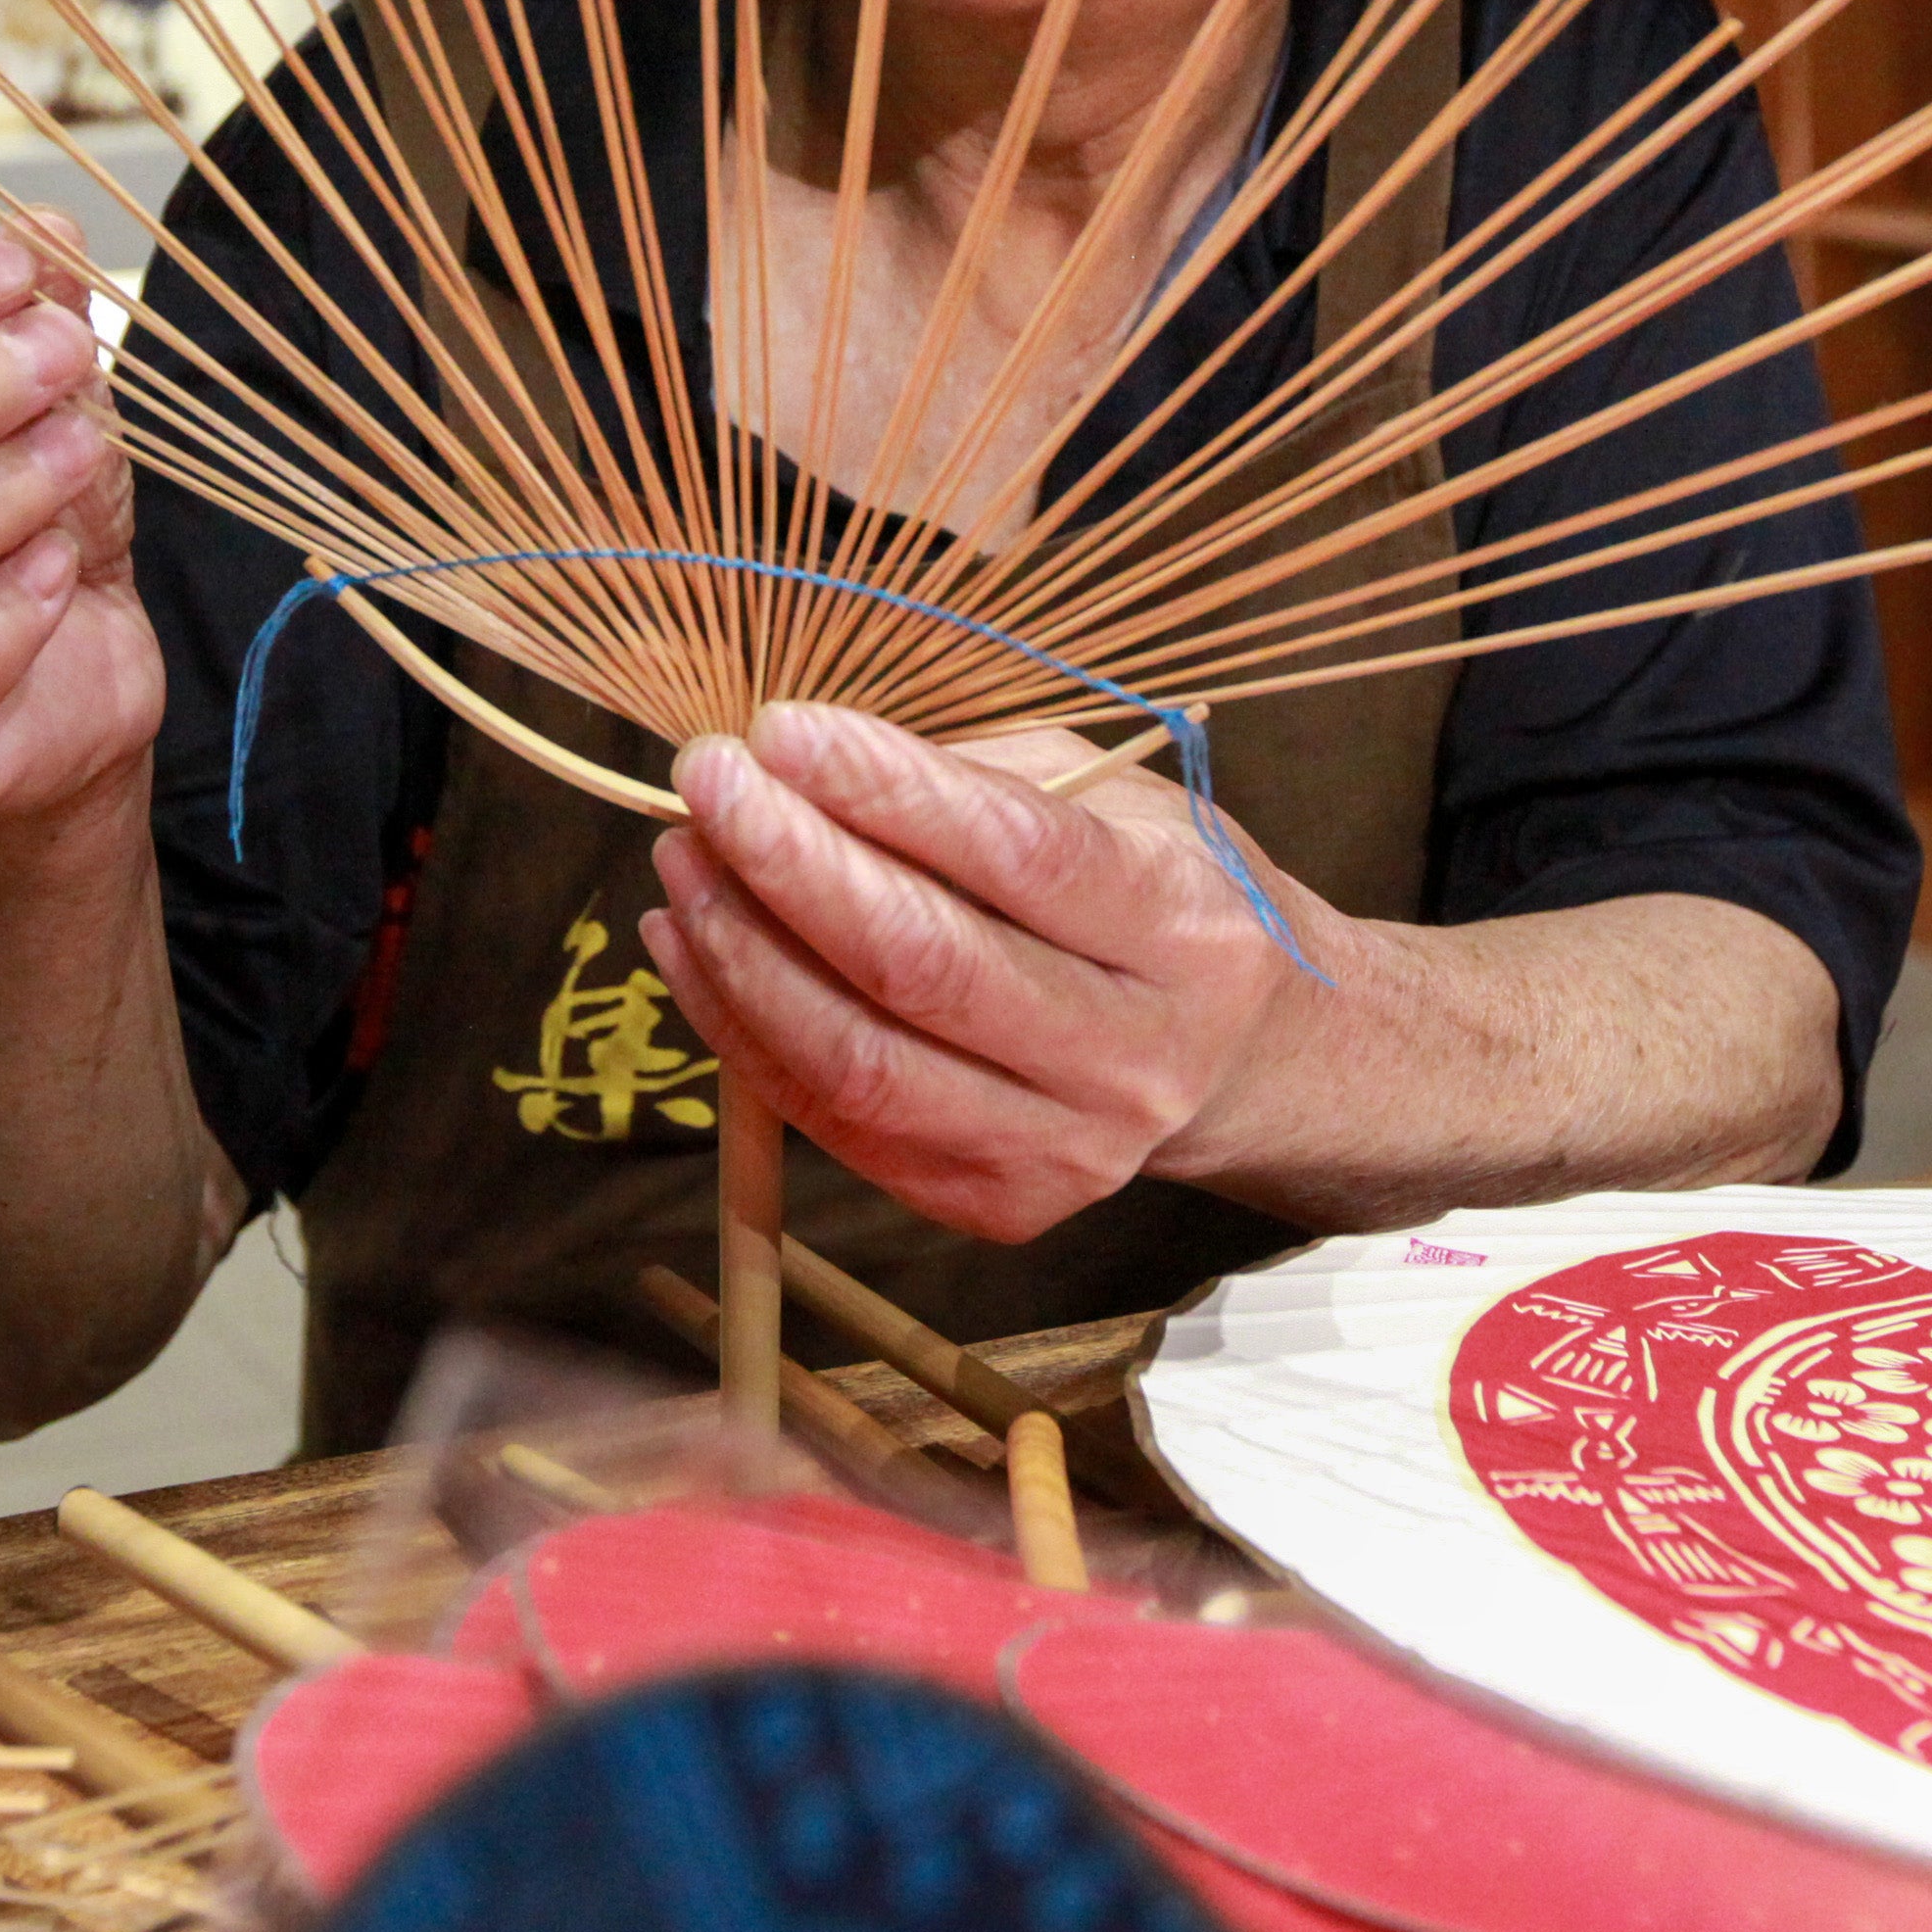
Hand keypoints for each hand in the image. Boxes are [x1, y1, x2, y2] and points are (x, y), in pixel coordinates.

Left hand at [637, 700, 1338, 1241]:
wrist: (1246, 1064)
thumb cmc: (1164, 902)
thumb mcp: (1117, 804)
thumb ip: (979, 778)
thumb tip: (803, 753)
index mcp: (1183, 932)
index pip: (1017, 857)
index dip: (886, 788)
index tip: (780, 726)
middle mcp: (1134, 1058)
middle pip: (925, 966)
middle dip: (789, 861)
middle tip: (705, 778)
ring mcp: (1064, 1152)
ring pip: (861, 1061)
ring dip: (745, 950)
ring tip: (685, 859)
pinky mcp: (992, 1205)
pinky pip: (836, 1119)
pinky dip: (743, 1029)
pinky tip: (695, 944)